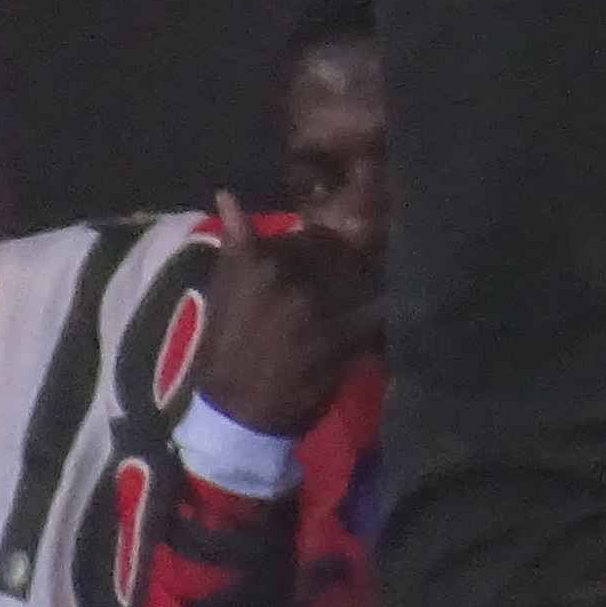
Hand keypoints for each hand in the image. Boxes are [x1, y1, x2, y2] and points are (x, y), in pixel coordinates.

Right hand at [193, 194, 374, 431]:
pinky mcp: (343, 339)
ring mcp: (320, 309)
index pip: (316, 236)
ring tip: (369, 299)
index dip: (330, 248)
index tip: (334, 259)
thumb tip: (227, 195)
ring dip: (371, 286)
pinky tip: (382, 320)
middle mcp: (293, 279)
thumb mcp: (223, 288)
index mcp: (261, 262)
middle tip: (354, 282)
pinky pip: (376, 314)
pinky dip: (382, 315)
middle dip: (354, 264)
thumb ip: (236, 240)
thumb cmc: (226, 346)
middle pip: (346, 255)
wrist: (235, 411)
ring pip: (364, 279)